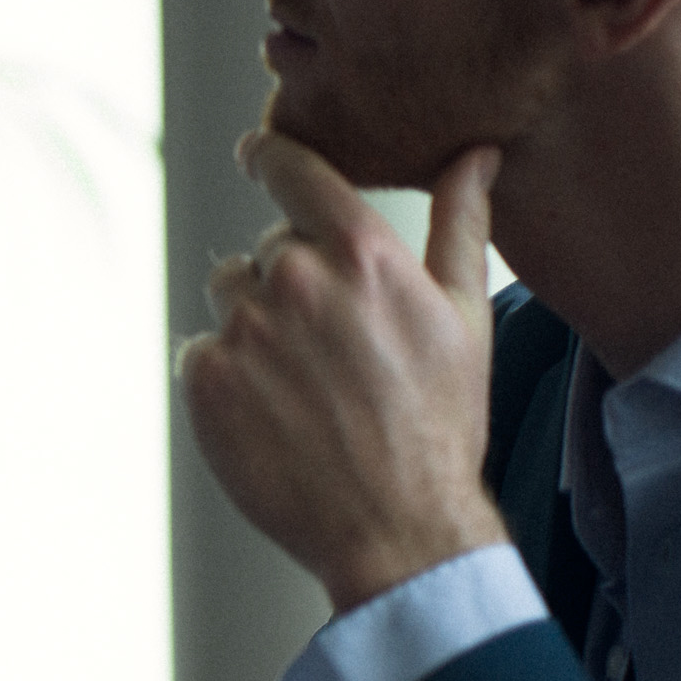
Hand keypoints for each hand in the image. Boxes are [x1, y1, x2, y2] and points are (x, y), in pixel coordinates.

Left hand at [176, 132, 509, 611]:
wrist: (397, 527)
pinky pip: (202, 351)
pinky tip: (275, 413)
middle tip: (337, 348)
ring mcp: (243, 331)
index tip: (260, 154)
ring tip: (308, 384)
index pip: (290, 166)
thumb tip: (478, 152)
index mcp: (361, 252)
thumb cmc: (441, 423)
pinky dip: (228, 375)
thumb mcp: (468, 318)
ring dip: (257, 324)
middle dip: (295, 282)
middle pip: (270, 248)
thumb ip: (462, 224)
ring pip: (231, 295)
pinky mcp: (204, 380)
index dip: (271, 156)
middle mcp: (295, 280)